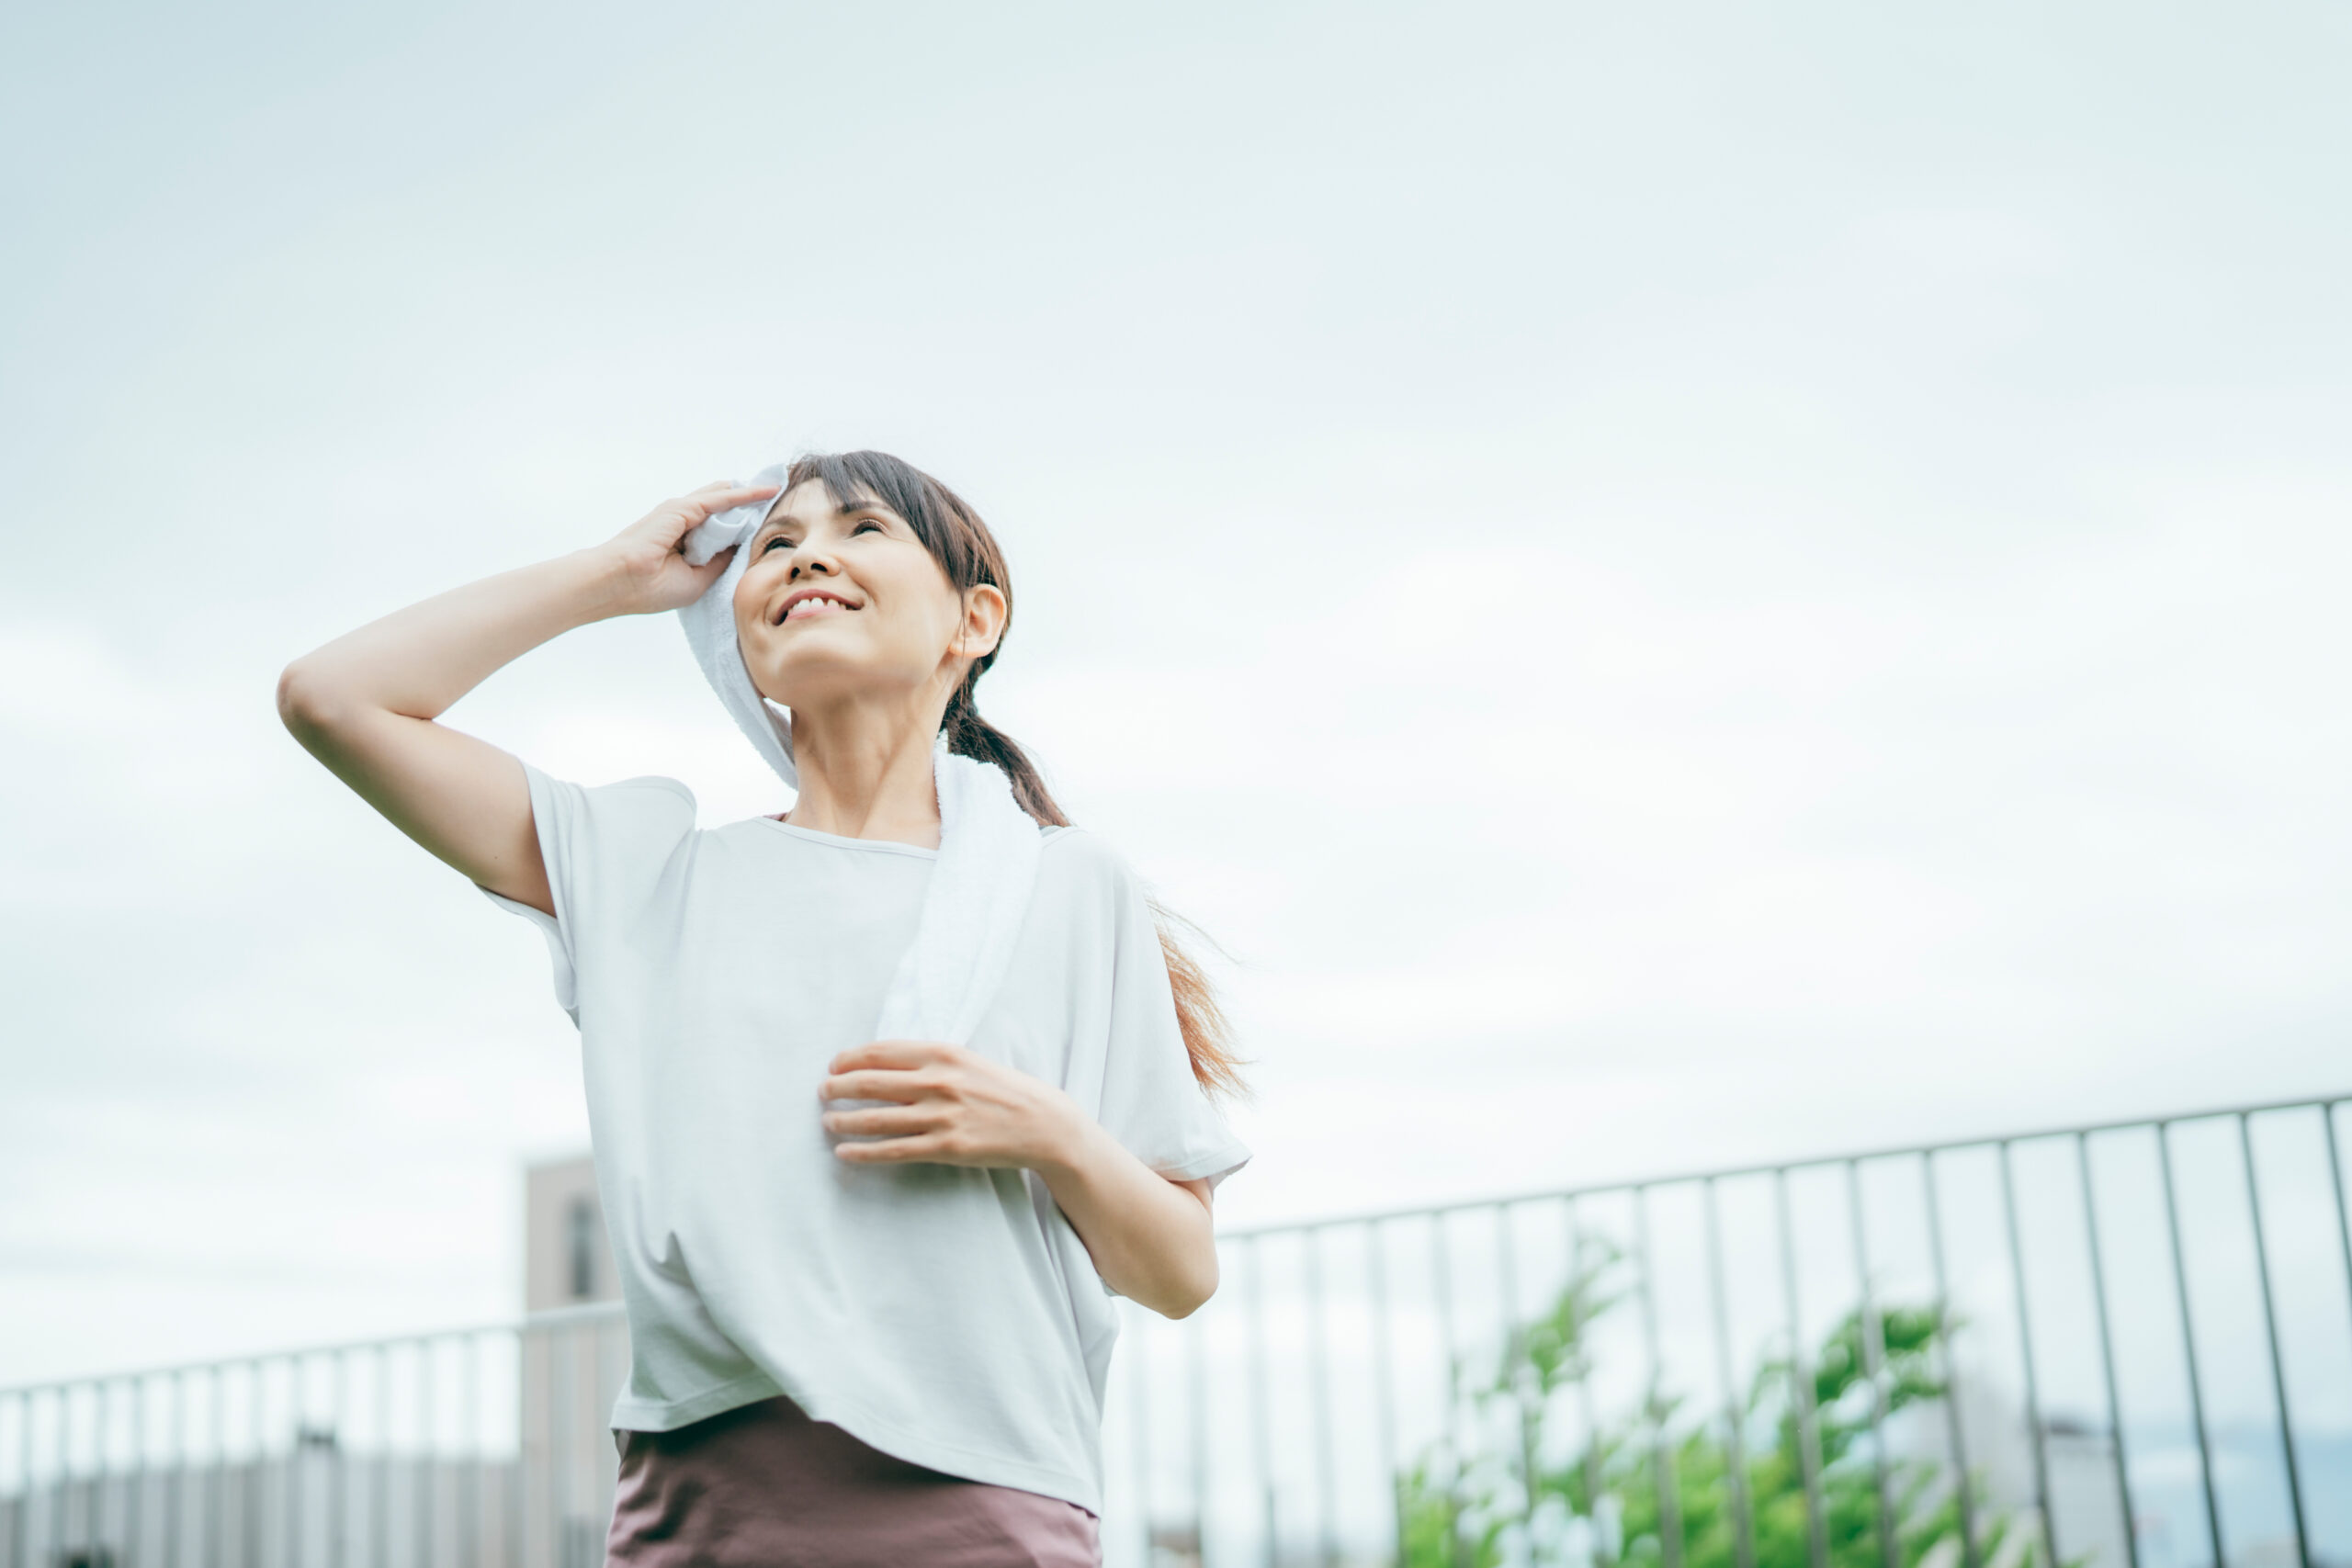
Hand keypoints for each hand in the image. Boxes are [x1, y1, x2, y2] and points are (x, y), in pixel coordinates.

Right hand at [592, 480, 780, 615]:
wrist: (619, 583)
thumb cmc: (649, 588)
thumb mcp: (697, 579)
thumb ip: (718, 562)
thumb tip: (741, 547)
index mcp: (684, 541)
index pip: (719, 526)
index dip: (743, 521)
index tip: (769, 518)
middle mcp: (683, 523)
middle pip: (724, 507)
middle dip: (750, 501)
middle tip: (779, 490)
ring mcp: (682, 513)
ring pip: (724, 499)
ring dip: (752, 494)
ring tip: (779, 485)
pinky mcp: (682, 508)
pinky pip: (721, 499)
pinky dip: (744, 495)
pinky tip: (766, 491)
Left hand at [819, 1040, 1084, 1170]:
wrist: (1043, 1123)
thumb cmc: (1004, 1090)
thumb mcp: (968, 1061)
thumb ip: (930, 1061)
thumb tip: (884, 1065)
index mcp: (943, 1053)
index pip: (881, 1052)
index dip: (850, 1059)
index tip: (834, 1066)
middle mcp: (938, 1081)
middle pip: (870, 1083)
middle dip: (838, 1088)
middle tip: (822, 1093)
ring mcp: (941, 1116)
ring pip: (876, 1119)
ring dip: (844, 1121)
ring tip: (828, 1123)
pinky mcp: (946, 1147)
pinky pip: (893, 1150)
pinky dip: (863, 1152)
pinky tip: (844, 1153)